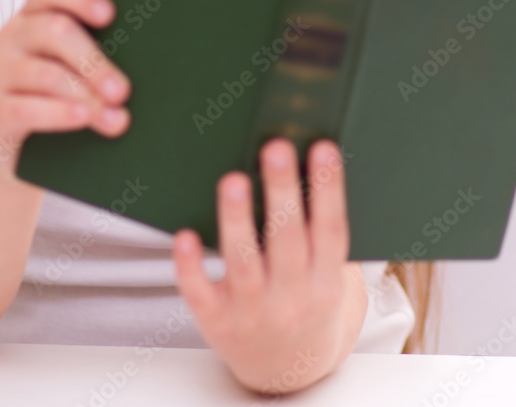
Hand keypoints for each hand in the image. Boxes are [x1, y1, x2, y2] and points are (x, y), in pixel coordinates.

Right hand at [0, 0, 131, 168]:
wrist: (16, 147)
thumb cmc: (60, 96)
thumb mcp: (76, 69)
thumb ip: (101, 53)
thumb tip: (153, 58)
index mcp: (35, 16)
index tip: (110, 15)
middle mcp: (12, 37)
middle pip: (52, 30)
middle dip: (93, 60)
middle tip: (123, 90)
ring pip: (42, 73)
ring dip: (84, 94)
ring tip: (115, 116)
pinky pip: (22, 109)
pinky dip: (57, 113)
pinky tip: (83, 118)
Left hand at [172, 138, 367, 395]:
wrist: (286, 369)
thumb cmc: (306, 299)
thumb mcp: (327, 273)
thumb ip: (319, 228)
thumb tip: (308, 155)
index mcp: (326, 283)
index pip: (330, 230)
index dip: (329, 188)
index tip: (324, 147)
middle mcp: (293, 299)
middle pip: (287, 240)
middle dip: (282, 192)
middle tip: (276, 146)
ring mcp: (253, 312)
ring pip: (243, 263)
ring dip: (237, 220)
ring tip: (232, 180)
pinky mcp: (217, 322)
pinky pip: (201, 294)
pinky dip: (191, 266)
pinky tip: (185, 236)